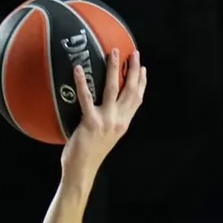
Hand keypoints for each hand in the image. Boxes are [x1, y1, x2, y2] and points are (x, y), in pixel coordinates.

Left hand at [61, 48, 146, 180]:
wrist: (82, 170)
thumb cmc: (89, 154)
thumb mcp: (106, 136)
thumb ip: (109, 121)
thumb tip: (104, 107)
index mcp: (123, 123)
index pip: (137, 99)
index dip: (142, 83)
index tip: (143, 68)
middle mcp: (119, 120)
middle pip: (131, 90)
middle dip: (134, 69)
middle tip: (134, 52)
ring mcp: (106, 120)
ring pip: (114, 88)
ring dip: (114, 68)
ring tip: (114, 52)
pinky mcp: (91, 122)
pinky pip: (86, 98)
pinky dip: (82, 82)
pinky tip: (79, 69)